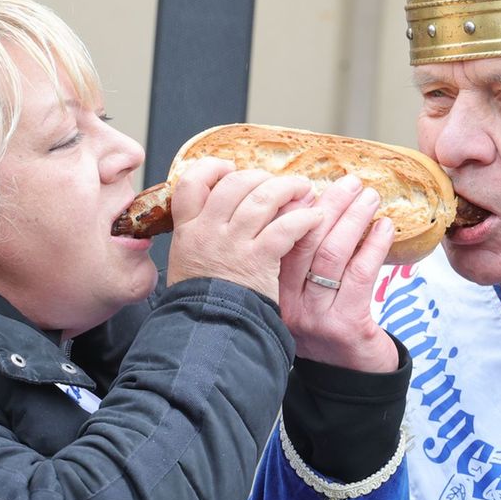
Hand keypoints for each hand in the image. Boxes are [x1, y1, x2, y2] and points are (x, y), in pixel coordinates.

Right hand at [165, 159, 321, 302]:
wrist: (208, 331)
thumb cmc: (201, 303)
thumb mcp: (186, 264)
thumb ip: (198, 237)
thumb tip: (216, 215)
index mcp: (188, 230)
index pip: (192, 182)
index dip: (212, 168)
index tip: (229, 168)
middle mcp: (208, 230)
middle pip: (235, 183)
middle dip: (261, 176)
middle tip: (277, 182)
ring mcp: (233, 244)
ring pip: (263, 198)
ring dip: (288, 188)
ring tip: (303, 189)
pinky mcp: (259, 260)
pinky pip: (285, 227)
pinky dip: (304, 218)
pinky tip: (315, 218)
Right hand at [278, 175, 399, 372]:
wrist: (349, 383)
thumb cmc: (329, 330)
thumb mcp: (305, 298)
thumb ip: (302, 262)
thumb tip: (315, 205)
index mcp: (271, 293)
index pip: (277, 241)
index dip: (293, 208)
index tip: (311, 183)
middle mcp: (288, 305)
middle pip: (304, 241)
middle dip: (329, 205)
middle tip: (350, 182)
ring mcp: (315, 317)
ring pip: (332, 254)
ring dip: (354, 219)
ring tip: (370, 198)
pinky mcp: (346, 325)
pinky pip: (359, 274)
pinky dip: (374, 245)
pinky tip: (385, 228)